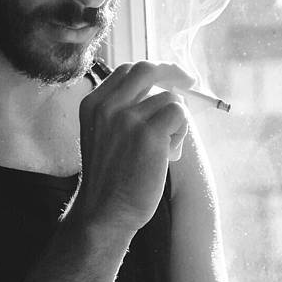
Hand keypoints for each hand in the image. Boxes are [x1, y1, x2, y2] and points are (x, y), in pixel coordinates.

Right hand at [72, 60, 193, 233]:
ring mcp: (127, 118)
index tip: (168, 78)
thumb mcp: (103, 136)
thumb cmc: (110, 180)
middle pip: (147, 70)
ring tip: (164, 149)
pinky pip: (179, 114)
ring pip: (169, 98)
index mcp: (93, 104)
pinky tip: (169, 154)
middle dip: (172, 74)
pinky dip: (180, 133)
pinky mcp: (149, 133)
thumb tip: (164, 90)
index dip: (152, 73)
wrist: (105, 212)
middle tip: (189, 83)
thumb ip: (122, 111)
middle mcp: (107, 106)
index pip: (127, 71)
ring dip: (175, 122)